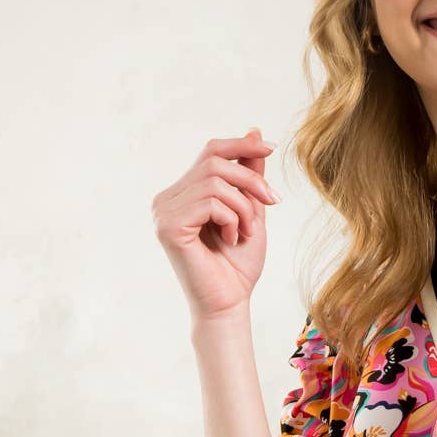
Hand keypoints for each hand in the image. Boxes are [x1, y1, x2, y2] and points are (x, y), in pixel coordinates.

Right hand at [150, 126, 281, 322]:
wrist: (230, 303)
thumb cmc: (238, 266)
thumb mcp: (251, 211)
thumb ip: (249, 175)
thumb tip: (255, 132)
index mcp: (183, 194)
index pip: (210, 152)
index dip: (241, 145)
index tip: (272, 148)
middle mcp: (167, 199)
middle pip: (215, 161)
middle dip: (251, 180)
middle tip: (271, 204)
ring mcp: (164, 212)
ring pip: (215, 181)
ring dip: (244, 206)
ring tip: (247, 231)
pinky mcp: (168, 226)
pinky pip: (210, 201)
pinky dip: (232, 217)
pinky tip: (231, 238)